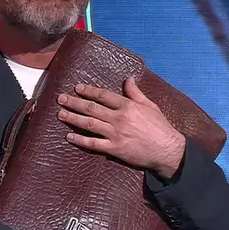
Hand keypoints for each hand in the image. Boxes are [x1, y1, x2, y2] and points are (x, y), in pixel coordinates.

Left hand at [57, 77, 185, 177]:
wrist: (168, 150)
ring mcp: (116, 134)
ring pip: (89, 124)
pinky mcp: (114, 148)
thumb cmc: (160, 127)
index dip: (89, 91)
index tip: (77, 88)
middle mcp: (119, 118)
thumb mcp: (150, 105)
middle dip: (74, 102)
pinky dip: (80, 140)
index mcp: (128, 106)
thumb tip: (129, 78)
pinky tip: (69, 136)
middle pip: (92, 108)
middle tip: (60, 98)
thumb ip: (136, 92)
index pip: (103, 95)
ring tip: (60, 114)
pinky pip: (93, 143)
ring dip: (73, 118)